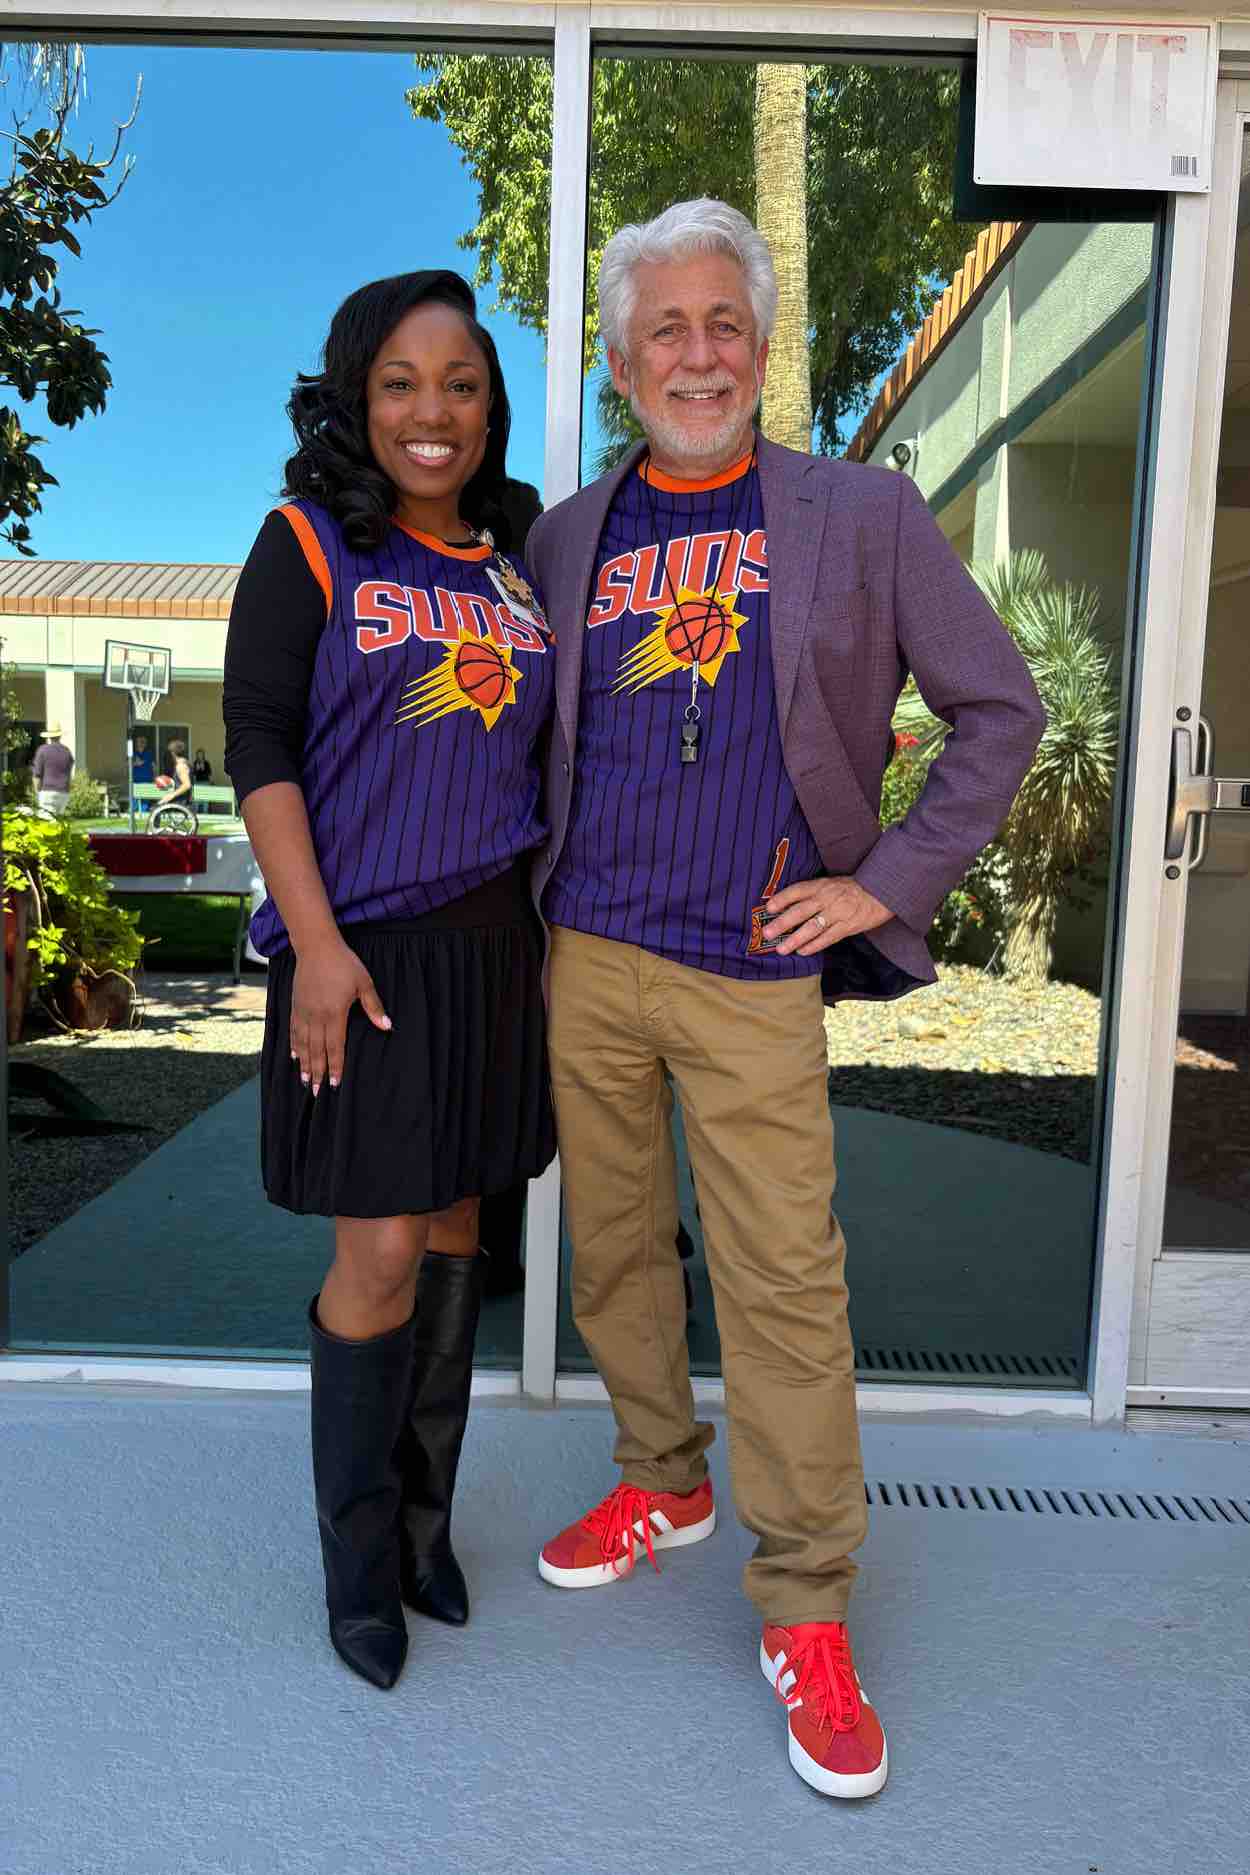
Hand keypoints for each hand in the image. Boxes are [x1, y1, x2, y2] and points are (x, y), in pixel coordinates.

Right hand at [290, 937, 390, 1095]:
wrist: (316, 946)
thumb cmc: (344, 963)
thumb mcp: (364, 983)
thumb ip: (374, 1007)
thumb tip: (387, 1027)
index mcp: (334, 1014)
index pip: (335, 1047)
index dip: (335, 1067)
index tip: (334, 1084)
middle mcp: (316, 1016)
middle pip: (316, 1051)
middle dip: (317, 1073)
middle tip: (317, 1092)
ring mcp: (303, 1011)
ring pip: (303, 1044)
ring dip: (304, 1064)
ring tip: (304, 1081)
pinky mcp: (295, 1005)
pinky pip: (293, 1030)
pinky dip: (294, 1045)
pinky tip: (294, 1056)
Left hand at [764, 876, 891, 956]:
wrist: (882, 891)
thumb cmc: (853, 888)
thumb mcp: (831, 883)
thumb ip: (813, 893)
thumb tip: (789, 906)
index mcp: (822, 885)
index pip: (797, 891)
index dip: (782, 899)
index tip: (768, 908)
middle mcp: (827, 898)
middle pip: (800, 911)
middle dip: (782, 923)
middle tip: (767, 934)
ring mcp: (838, 913)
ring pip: (812, 928)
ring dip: (795, 940)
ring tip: (782, 949)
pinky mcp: (848, 926)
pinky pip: (828, 938)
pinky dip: (814, 946)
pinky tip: (802, 952)